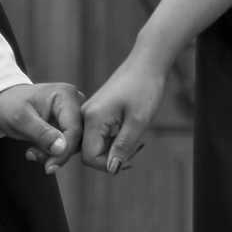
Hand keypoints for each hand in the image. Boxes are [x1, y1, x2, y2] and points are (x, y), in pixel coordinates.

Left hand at [0, 81, 83, 175]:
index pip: (74, 129)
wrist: (5, 101)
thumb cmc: (10, 105)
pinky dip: (52, 152)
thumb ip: (41, 134)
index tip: (50, 167)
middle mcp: (75, 102)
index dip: (65, 151)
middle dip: (57, 153)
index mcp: (66, 95)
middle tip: (34, 154)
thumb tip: (61, 149)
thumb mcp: (21, 119)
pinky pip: (67, 144)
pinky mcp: (69, 124)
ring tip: (32, 151)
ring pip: (73, 144)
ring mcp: (73, 113)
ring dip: (53, 154)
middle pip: (78, 137)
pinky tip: (36, 149)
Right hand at [79, 51, 170, 173]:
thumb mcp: (139, 122)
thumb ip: (124, 147)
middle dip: (112, 157)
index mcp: (92, 119)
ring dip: (115, 148)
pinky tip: (130, 130)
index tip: (130, 155)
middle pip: (90, 153)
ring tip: (136, 137)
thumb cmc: (145, 88)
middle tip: (136, 146)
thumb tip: (113, 169)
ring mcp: (89, 113)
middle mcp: (84, 116)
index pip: (89, 158)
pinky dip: (114, 139)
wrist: (147, 63)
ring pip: (95, 145)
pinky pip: (98, 135)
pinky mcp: (96, 111)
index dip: (109, 164)